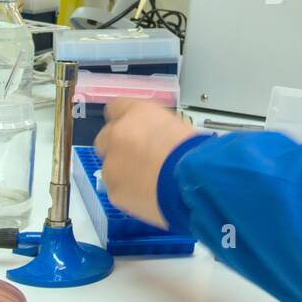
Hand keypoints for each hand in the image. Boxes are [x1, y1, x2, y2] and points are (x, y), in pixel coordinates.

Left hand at [94, 99, 193, 228]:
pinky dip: (129, 192)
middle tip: (140, 157)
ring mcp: (112, 163)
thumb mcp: (179, 128)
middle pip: (106, 136)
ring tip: (149, 181)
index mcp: (137, 112)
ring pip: (110, 165)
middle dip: (119, 146)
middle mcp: (118, 133)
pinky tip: (148, 195)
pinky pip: (117, 188)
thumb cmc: (195, 154)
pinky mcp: (113, 189)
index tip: (133, 129)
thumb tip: (154, 137)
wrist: (193, 184)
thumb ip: (157, 128)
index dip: (126, 120)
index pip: (116, 107)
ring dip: (123, 171)